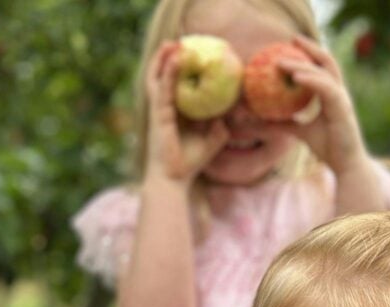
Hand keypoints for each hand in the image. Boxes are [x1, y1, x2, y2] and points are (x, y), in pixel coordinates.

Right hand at [144, 41, 228, 184]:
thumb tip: (232, 112)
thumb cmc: (190, 164)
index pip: (177, 87)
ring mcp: (158, 111)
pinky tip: (176, 58)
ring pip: (159, 78)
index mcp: (175, 114)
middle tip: (180, 43)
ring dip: (164, 59)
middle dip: (170, 60)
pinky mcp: (157, 114)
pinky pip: (163, 88)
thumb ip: (221, 125)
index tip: (193, 55)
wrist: (174, 180)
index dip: (181, 71)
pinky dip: (169, 71)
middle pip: (164, 79)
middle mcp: (164, 110)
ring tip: (173, 43)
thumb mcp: (213, 140)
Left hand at [270, 35, 368, 175]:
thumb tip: (259, 121)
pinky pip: (327, 89)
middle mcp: (339, 94)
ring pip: (324, 73)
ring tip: (283, 61)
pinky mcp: (342, 109)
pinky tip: (296, 75)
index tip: (292, 44)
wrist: (345, 165)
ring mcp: (342, 100)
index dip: (310, 54)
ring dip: (304, 64)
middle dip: (310, 48)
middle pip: (327, 62)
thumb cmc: (328, 147)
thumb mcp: (300, 132)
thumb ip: (283, 124)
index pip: (322, 68)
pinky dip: (312, 80)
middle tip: (291, 40)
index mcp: (332, 96)